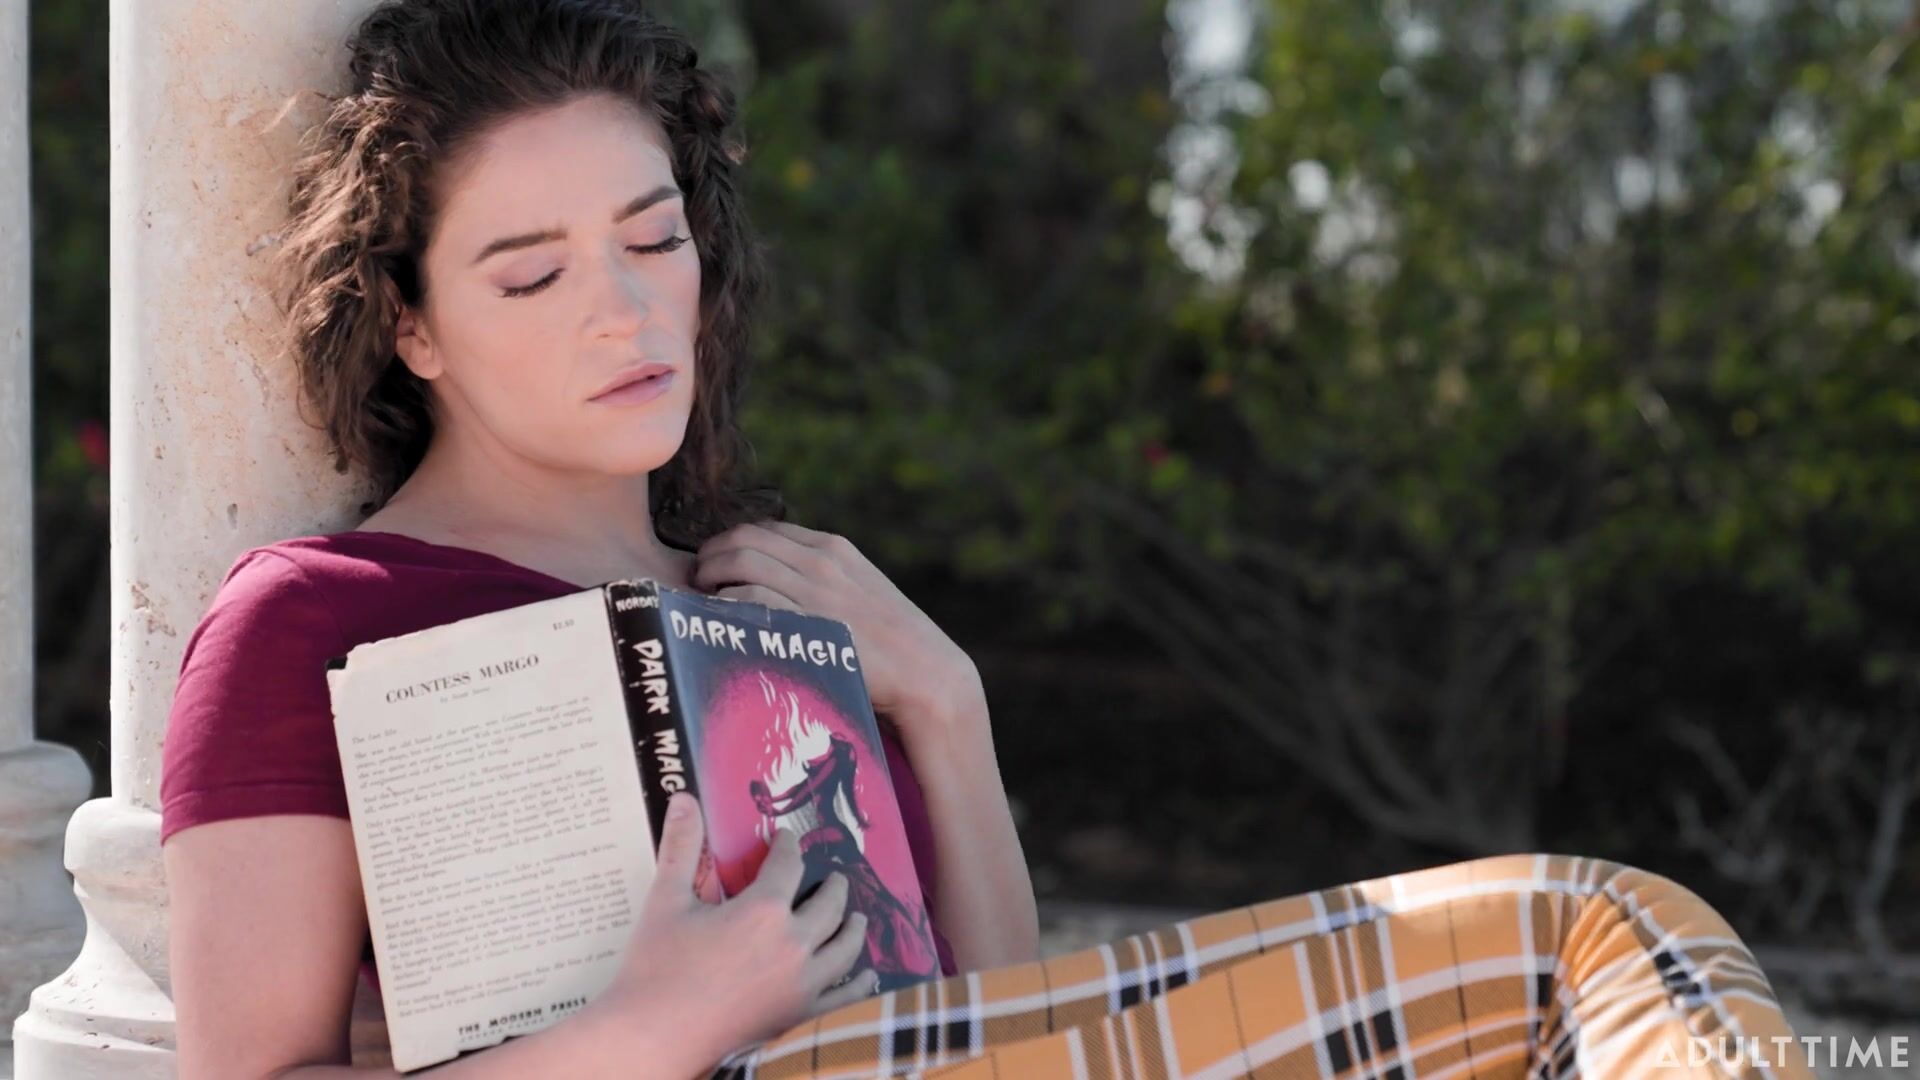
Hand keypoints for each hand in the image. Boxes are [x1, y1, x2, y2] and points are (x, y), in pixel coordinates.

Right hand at [582, 792, 879, 1070]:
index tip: (787, 838)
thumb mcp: (665, 900)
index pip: (789, 864)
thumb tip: (685, 797)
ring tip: (858, 918)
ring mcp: (802, 983)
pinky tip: (867, 977)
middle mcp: (794, 943)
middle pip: (830, 904)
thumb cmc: (655, 967)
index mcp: (764, 909)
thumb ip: (682, 846)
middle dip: (835, 885)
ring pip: (845, 948)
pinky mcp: (800, 1016)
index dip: (789, 846)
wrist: (653, 1036)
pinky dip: (860, 984)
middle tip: (837, 878)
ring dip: (854, 928)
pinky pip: (844, 998)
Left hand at [691, 520, 981, 737]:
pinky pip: (749, 598)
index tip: (719, 565)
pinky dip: (725, 604)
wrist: (927, 674)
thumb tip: (779, 584)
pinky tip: (721, 621)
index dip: (732, 543)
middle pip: (744, 538)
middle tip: (698, 579)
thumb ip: (824, 580)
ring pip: (740, 561)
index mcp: (834, 548)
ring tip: (702, 598)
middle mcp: (822, 561)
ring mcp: (815, 590)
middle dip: (712, 555)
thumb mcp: (861, 592)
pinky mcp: (808, 621)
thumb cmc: (892, 643)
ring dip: (710, 576)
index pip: (765, 529)